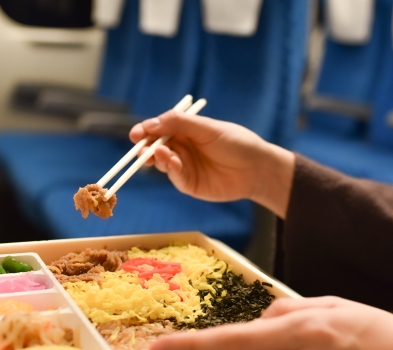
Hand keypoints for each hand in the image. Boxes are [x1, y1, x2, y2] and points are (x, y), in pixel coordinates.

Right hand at [129, 111, 294, 217]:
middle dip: (145, 147)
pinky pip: (174, 176)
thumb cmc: (236, 142)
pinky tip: (173, 162)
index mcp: (185, 131)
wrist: (257, 168)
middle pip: (154, 147)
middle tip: (141, 148)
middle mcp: (182, 148)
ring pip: (161, 162)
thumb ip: (178, 123)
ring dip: (157, 157)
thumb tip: (150, 123)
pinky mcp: (190, 184)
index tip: (136, 134)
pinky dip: (170, 169)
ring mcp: (185, 166)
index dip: (145, 131)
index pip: (158, 129)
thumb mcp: (206, 127)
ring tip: (160, 152)